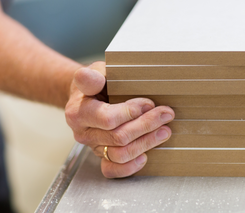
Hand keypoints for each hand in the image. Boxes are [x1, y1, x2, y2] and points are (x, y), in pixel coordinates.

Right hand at [65, 61, 173, 177]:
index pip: (108, 119)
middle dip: (146, 125)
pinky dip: (129, 167)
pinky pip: (112, 170)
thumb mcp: (94, 73)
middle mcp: (83, 133)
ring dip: (146, 143)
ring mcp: (92, 146)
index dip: (132, 112)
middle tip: (165, 114)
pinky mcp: (100, 156)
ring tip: (164, 131)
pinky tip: (145, 156)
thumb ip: (92, 77)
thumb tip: (89, 77)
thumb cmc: (95, 85)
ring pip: (120, 154)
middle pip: (118, 137)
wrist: (84, 99)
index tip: (149, 103)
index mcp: (79, 112)